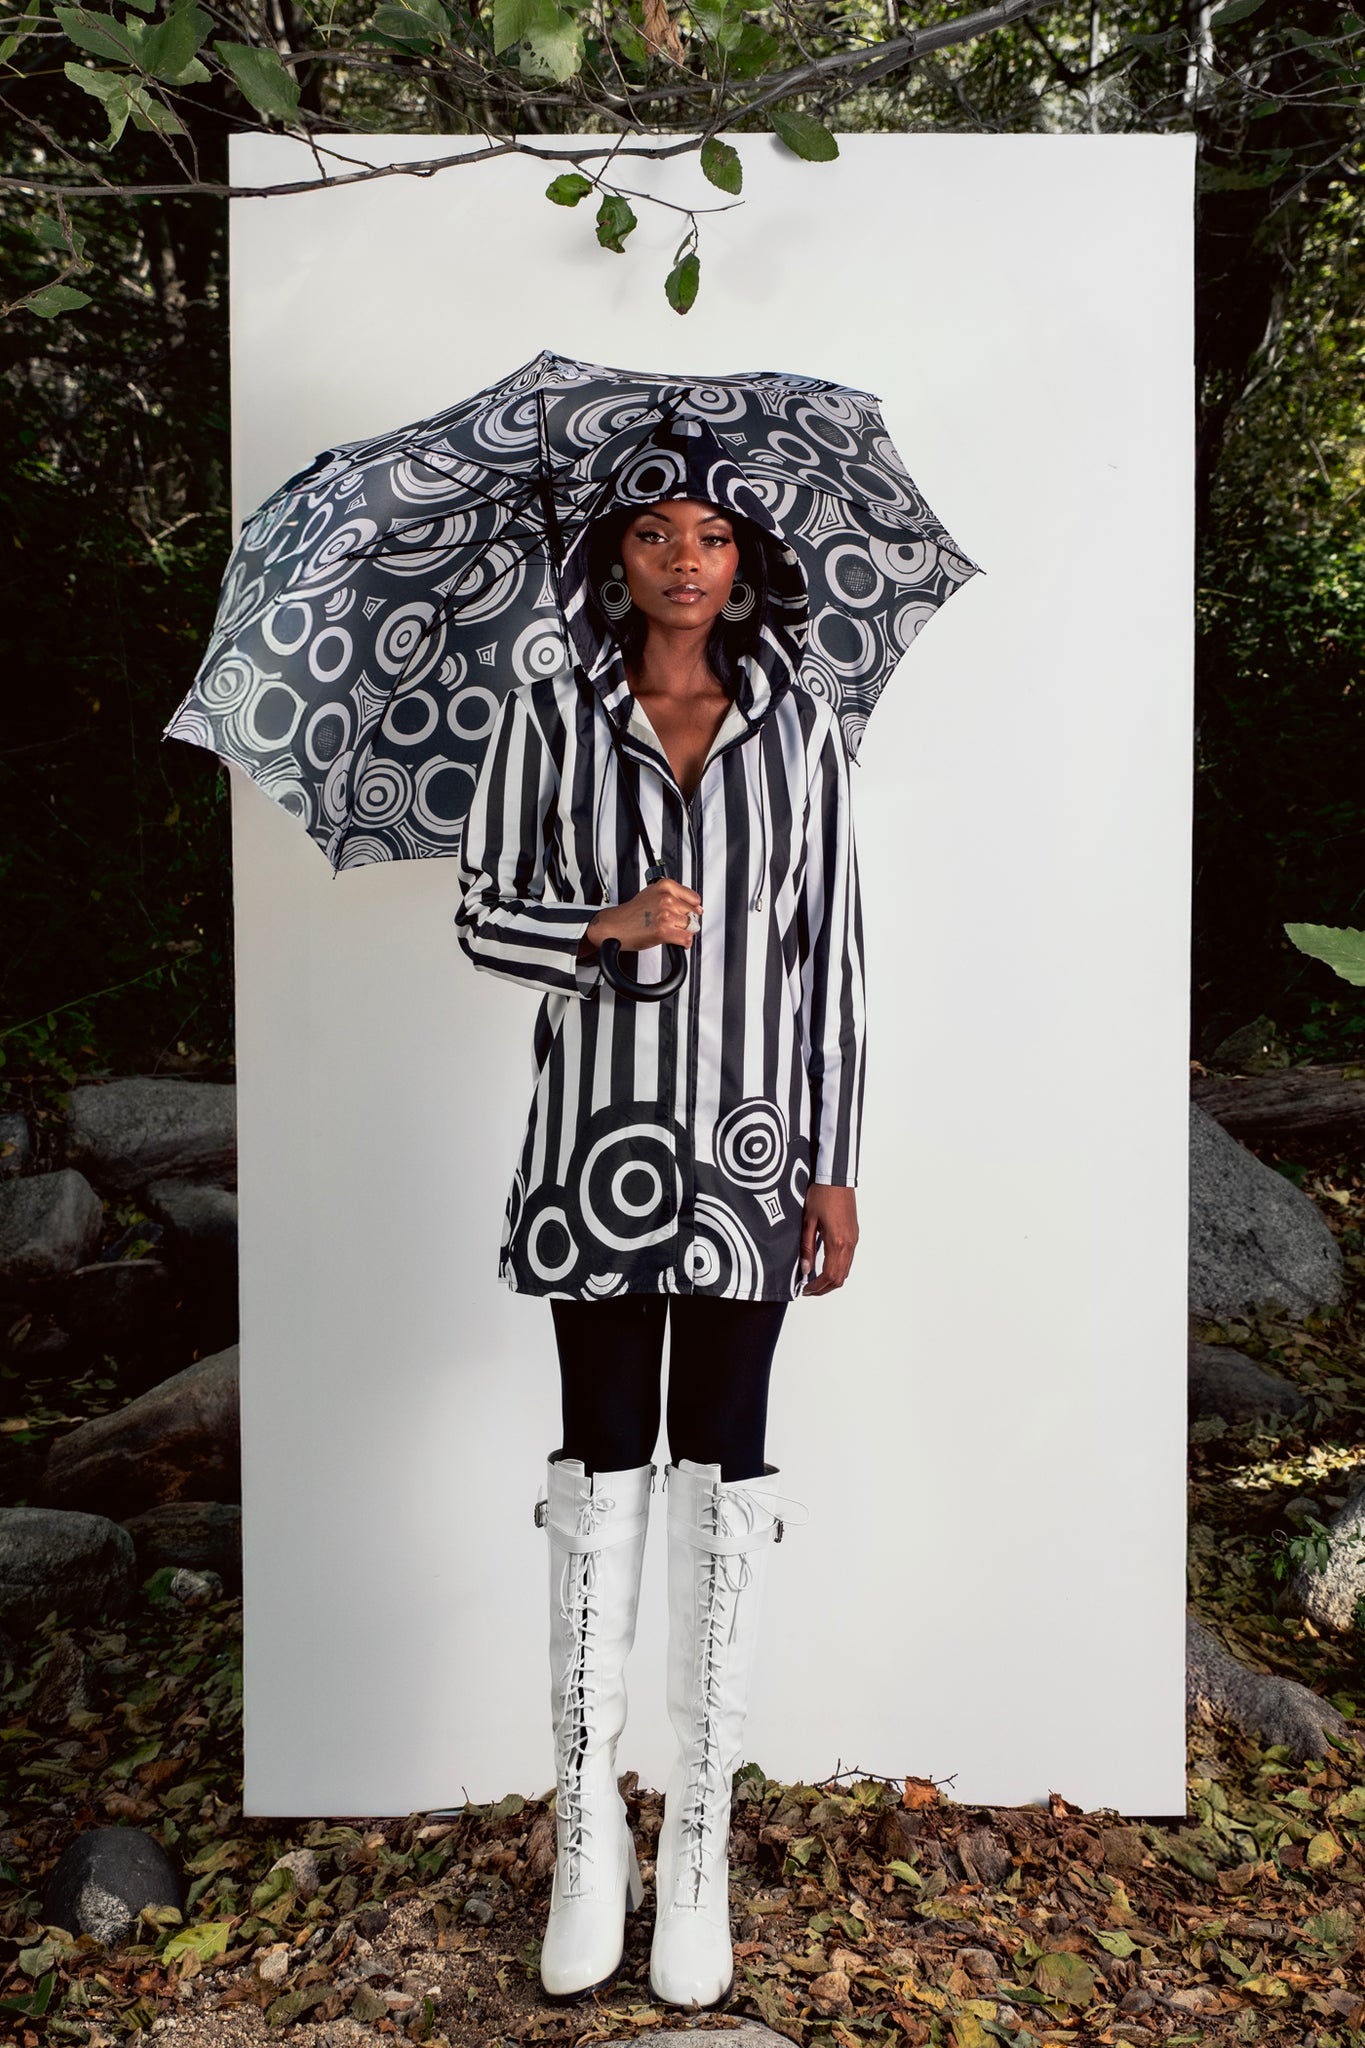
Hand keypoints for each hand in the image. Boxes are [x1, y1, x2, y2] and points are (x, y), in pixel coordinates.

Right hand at [584, 878, 701, 953]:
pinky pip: (686, 939)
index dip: (691, 908)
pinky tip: (673, 939)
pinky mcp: (663, 931)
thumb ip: (675, 897)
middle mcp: (666, 898)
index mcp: (665, 886)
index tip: (685, 913)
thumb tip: (697, 908)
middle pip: (694, 914)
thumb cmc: (631, 913)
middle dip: (687, 921)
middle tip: (673, 924)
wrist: (614, 926)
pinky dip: (683, 943)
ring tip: (670, 931)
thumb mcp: (653, 894)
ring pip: (691, 927)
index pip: (694, 898)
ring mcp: (665, 915)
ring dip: (684, 932)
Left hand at [800, 1183, 857, 1296]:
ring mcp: (854, 1240)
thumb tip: (805, 1270)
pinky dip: (837, 1269)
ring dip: (831, 1280)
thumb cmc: (822, 1195)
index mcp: (838, 1242)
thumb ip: (807, 1248)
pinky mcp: (854, 1235)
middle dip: (824, 1288)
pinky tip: (824, 1266)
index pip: (829, 1275)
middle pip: (840, 1278)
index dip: (816, 1287)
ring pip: (846, 1270)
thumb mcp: (808, 1221)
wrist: (836, 1178)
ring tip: (814, 1281)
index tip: (804, 1290)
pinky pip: (848, 1259)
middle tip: (808, 1290)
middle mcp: (849, 1244)